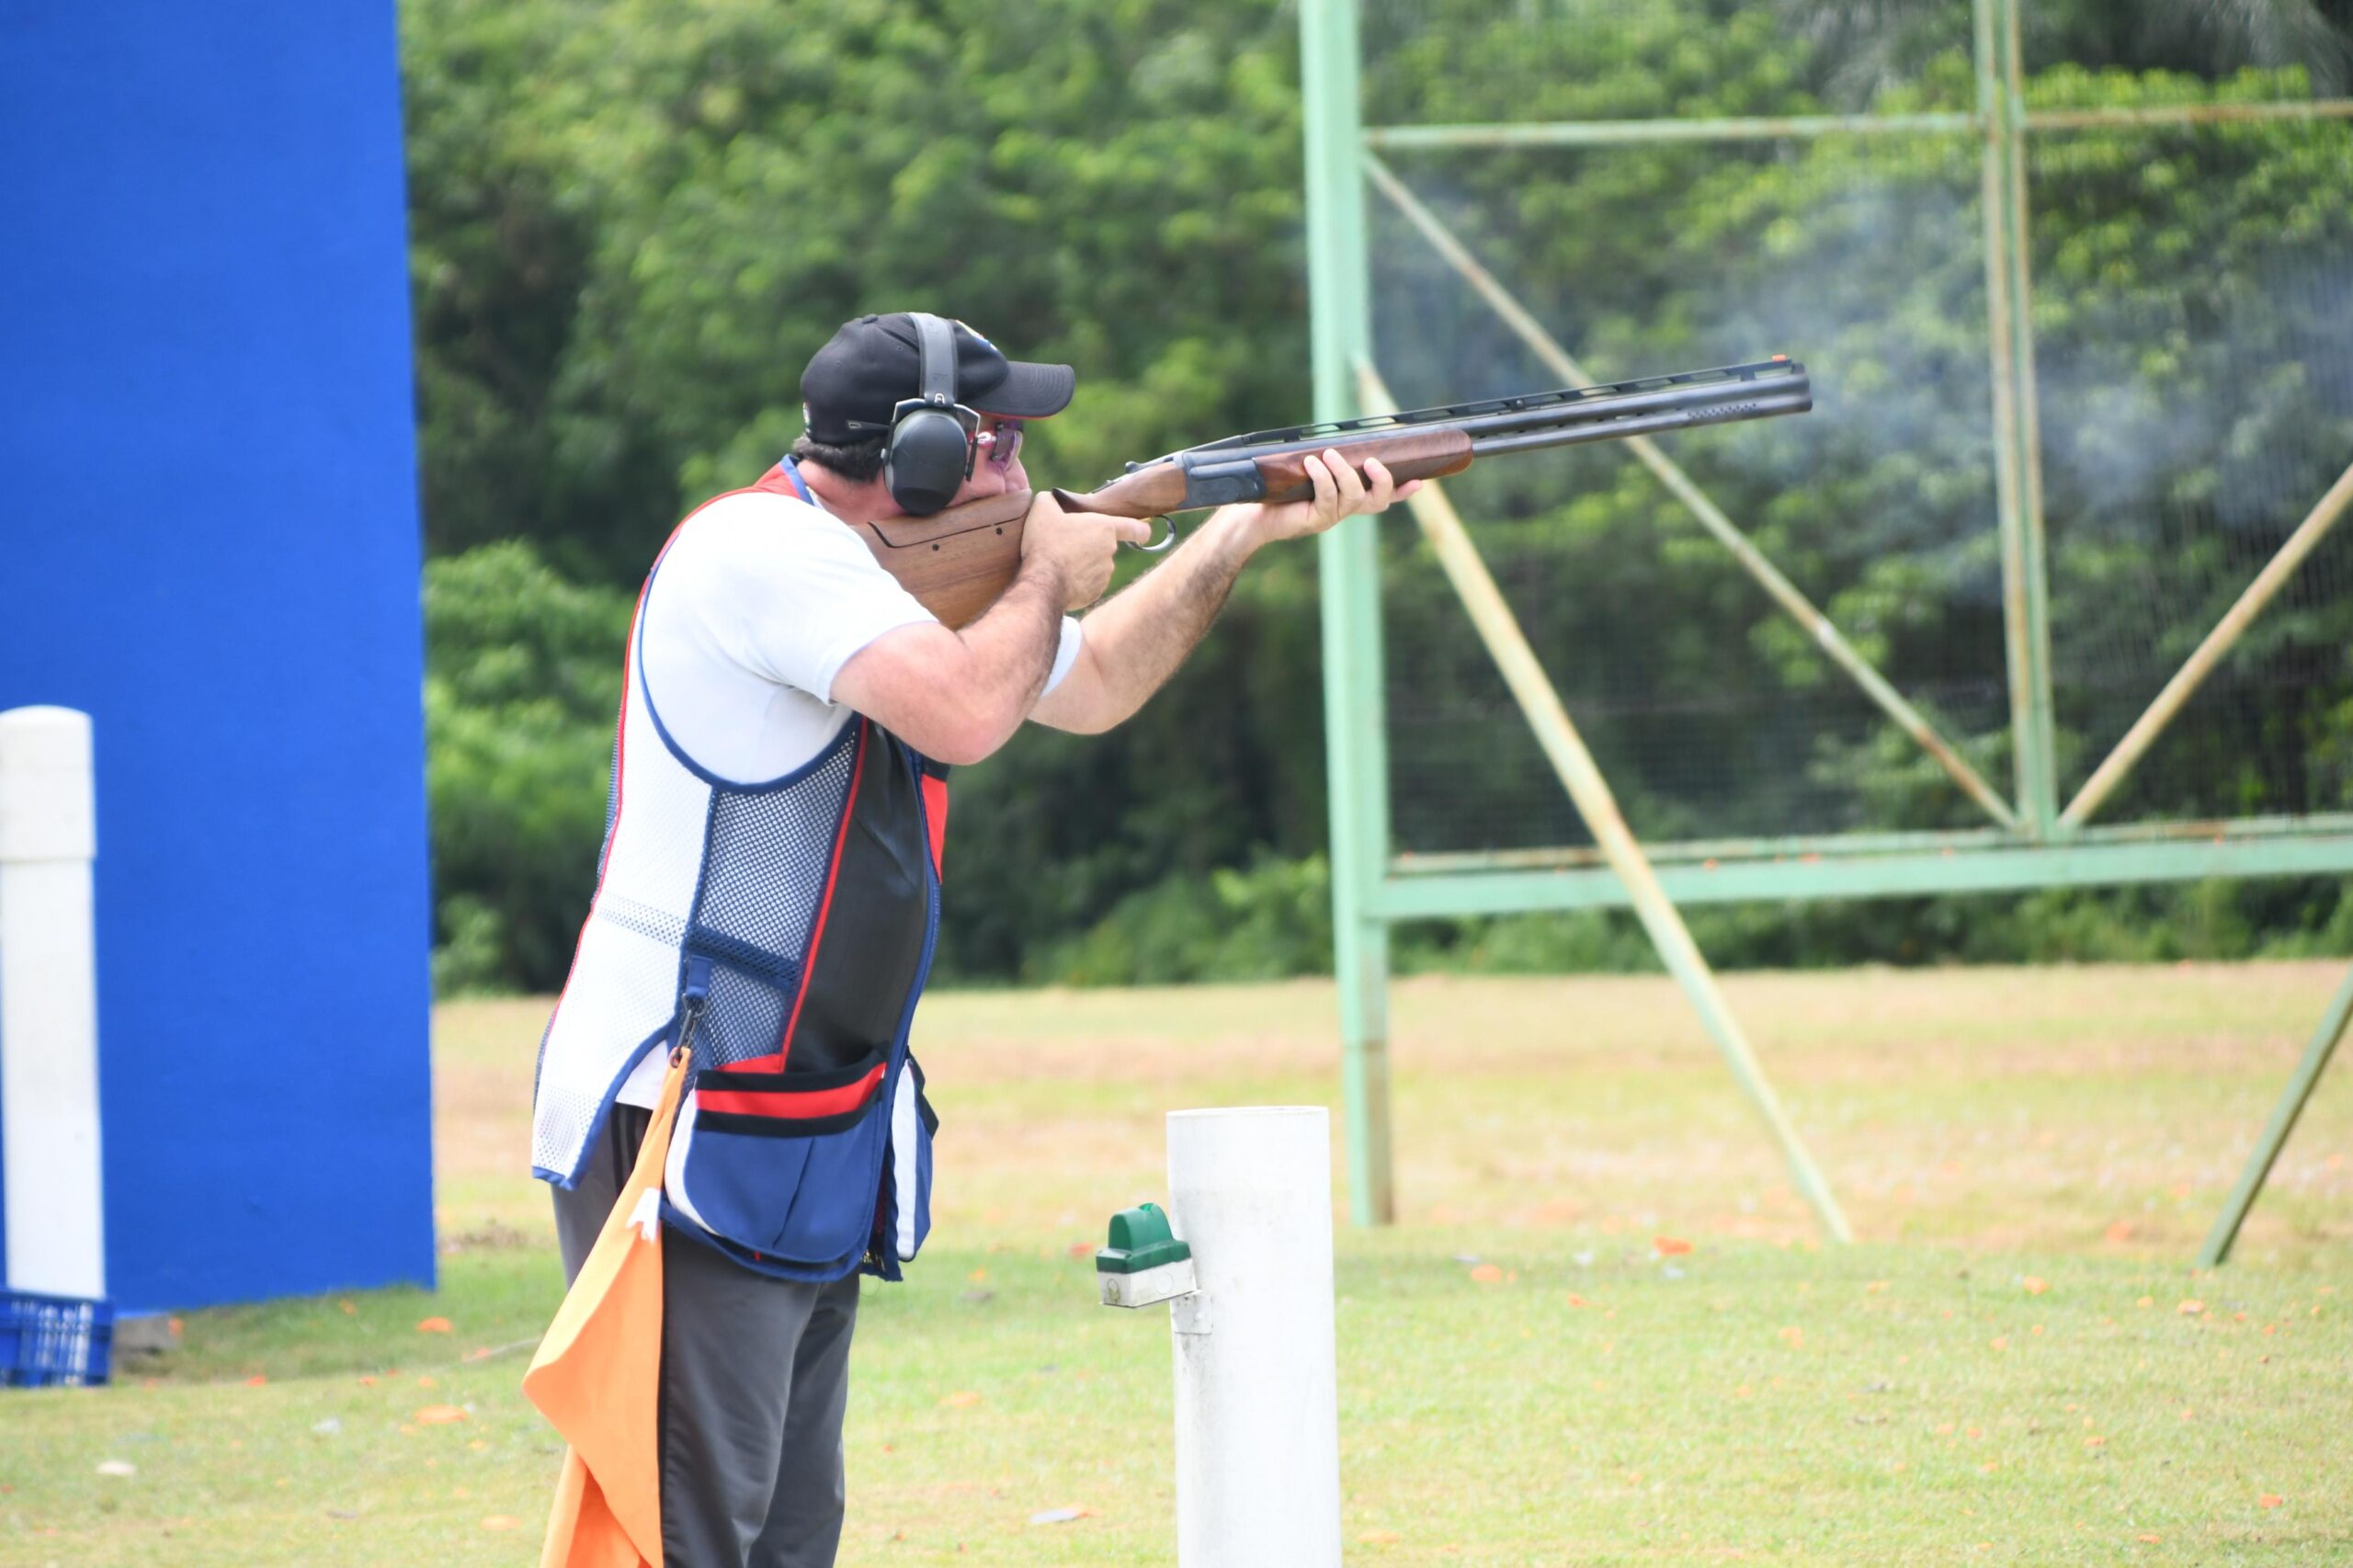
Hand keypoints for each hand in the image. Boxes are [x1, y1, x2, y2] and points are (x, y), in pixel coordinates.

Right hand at [1020, 489, 1153, 610]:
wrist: (1042, 582)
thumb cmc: (1045, 543)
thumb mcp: (1043, 510)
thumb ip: (1051, 500)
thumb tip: (1051, 500)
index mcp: (1104, 528)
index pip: (1136, 528)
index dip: (1140, 529)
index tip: (1143, 532)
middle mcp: (1110, 552)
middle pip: (1105, 545)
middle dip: (1090, 544)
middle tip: (1066, 543)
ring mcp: (1104, 575)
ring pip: (1096, 565)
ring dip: (1083, 563)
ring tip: (1059, 562)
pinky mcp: (1095, 593)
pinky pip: (1089, 583)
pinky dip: (1078, 580)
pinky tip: (1060, 577)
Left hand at [1240, 451, 1421, 546]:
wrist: (1253, 514)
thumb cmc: (1278, 489)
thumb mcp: (1306, 471)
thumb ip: (1325, 461)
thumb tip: (1335, 439)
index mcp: (1346, 499)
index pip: (1381, 498)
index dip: (1401, 492)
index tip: (1419, 482)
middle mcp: (1343, 510)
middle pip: (1377, 501)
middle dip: (1383, 482)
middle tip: (1374, 463)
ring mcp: (1331, 517)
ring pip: (1354, 497)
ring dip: (1344, 472)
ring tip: (1329, 455)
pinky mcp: (1315, 520)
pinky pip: (1328, 497)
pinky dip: (1323, 477)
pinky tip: (1312, 464)